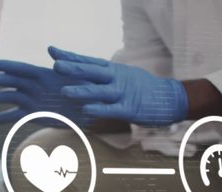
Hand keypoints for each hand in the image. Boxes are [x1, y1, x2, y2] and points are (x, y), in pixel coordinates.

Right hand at [0, 59, 95, 126]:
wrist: (91, 109)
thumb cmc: (87, 90)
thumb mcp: (79, 76)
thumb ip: (65, 66)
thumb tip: (52, 53)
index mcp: (44, 75)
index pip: (23, 69)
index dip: (9, 66)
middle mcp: (36, 87)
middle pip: (14, 82)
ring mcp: (34, 101)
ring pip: (12, 98)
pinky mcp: (35, 115)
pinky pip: (18, 116)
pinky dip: (6, 118)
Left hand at [50, 46, 187, 125]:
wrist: (169, 97)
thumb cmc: (141, 87)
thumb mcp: (121, 76)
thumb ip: (101, 76)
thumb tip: (80, 74)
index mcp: (112, 70)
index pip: (87, 61)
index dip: (70, 57)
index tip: (52, 51)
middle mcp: (116, 78)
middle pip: (92, 72)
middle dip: (74, 69)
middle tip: (56, 66)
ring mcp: (123, 93)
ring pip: (100, 91)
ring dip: (82, 91)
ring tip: (65, 91)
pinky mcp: (130, 109)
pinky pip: (112, 109)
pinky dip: (99, 109)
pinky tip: (86, 110)